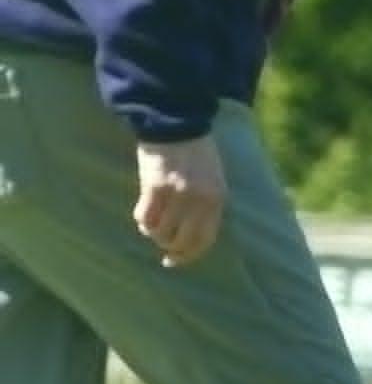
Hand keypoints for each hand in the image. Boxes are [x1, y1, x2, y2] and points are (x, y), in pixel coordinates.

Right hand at [134, 135, 226, 267]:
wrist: (174, 122)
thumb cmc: (194, 152)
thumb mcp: (213, 180)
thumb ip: (207, 206)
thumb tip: (193, 235)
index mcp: (217, 199)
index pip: (205, 240)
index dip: (189, 256)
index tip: (176, 260)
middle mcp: (199, 200)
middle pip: (183, 241)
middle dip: (170, 249)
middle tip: (162, 248)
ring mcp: (177, 194)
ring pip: (162, 232)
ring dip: (154, 234)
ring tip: (151, 227)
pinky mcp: (154, 186)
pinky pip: (146, 216)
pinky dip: (143, 221)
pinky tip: (142, 217)